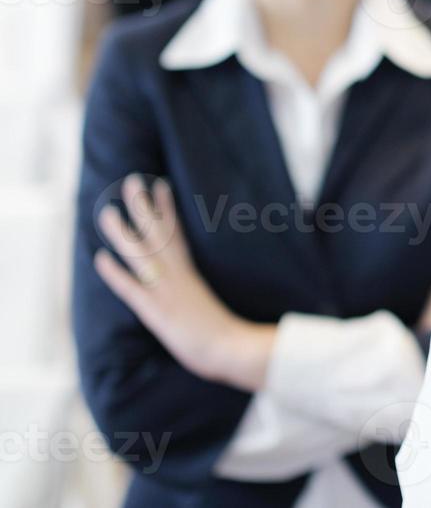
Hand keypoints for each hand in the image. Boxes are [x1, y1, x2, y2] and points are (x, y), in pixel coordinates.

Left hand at [94, 174, 274, 390]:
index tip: (160, 185)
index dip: (167, 208)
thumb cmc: (226, 333)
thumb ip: (199, 292)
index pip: (177, 233)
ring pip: (142, 255)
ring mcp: (167, 291)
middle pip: (159, 235)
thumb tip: (195, 286)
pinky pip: (132, 289)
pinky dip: (116, 274)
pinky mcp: (157, 311)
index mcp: (190, 273)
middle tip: (131, 182)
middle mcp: (178, 276)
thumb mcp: (211, 305)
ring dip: (123, 234)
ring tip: (107, 213)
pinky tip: (100, 259)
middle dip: (144, 208)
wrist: (231, 348)